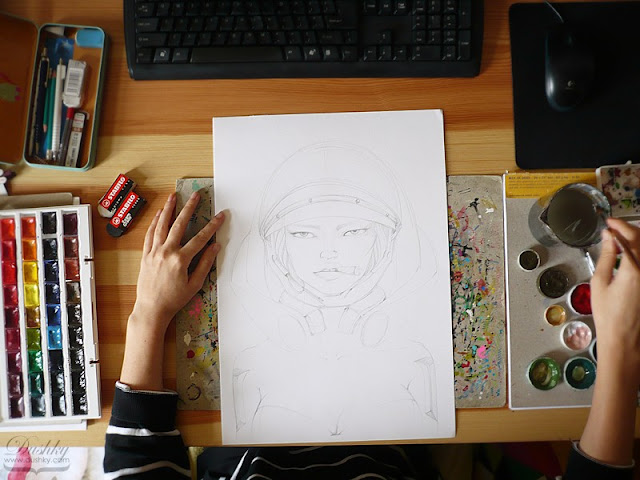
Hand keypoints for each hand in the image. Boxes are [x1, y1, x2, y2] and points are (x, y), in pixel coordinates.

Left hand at [130, 192, 224, 334]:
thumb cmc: (175, 299)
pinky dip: (155, 222)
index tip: (220, 216)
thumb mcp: (195, 284)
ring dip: (168, 209)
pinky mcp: (146, 255)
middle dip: (189, 208)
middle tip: (196, 195)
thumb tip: (215, 246)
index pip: (200, 238)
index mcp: (181, 260)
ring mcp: (154, 252)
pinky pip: (150, 234)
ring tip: (174, 196)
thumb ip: (205, 263)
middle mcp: (166, 252)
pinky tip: (159, 214)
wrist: (151, 309)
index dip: (212, 225)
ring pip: (162, 225)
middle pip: (179, 225)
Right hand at [590, 218, 639, 384]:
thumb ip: (606, 256)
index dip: (618, 225)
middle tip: (614, 229)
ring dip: (635, 241)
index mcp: (633, 269)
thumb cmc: (608, 315)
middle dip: (629, 230)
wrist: (625, 339)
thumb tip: (609, 238)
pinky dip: (638, 254)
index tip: (608, 223)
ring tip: (620, 242)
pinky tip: (629, 257)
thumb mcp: (600, 283)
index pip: (629, 236)